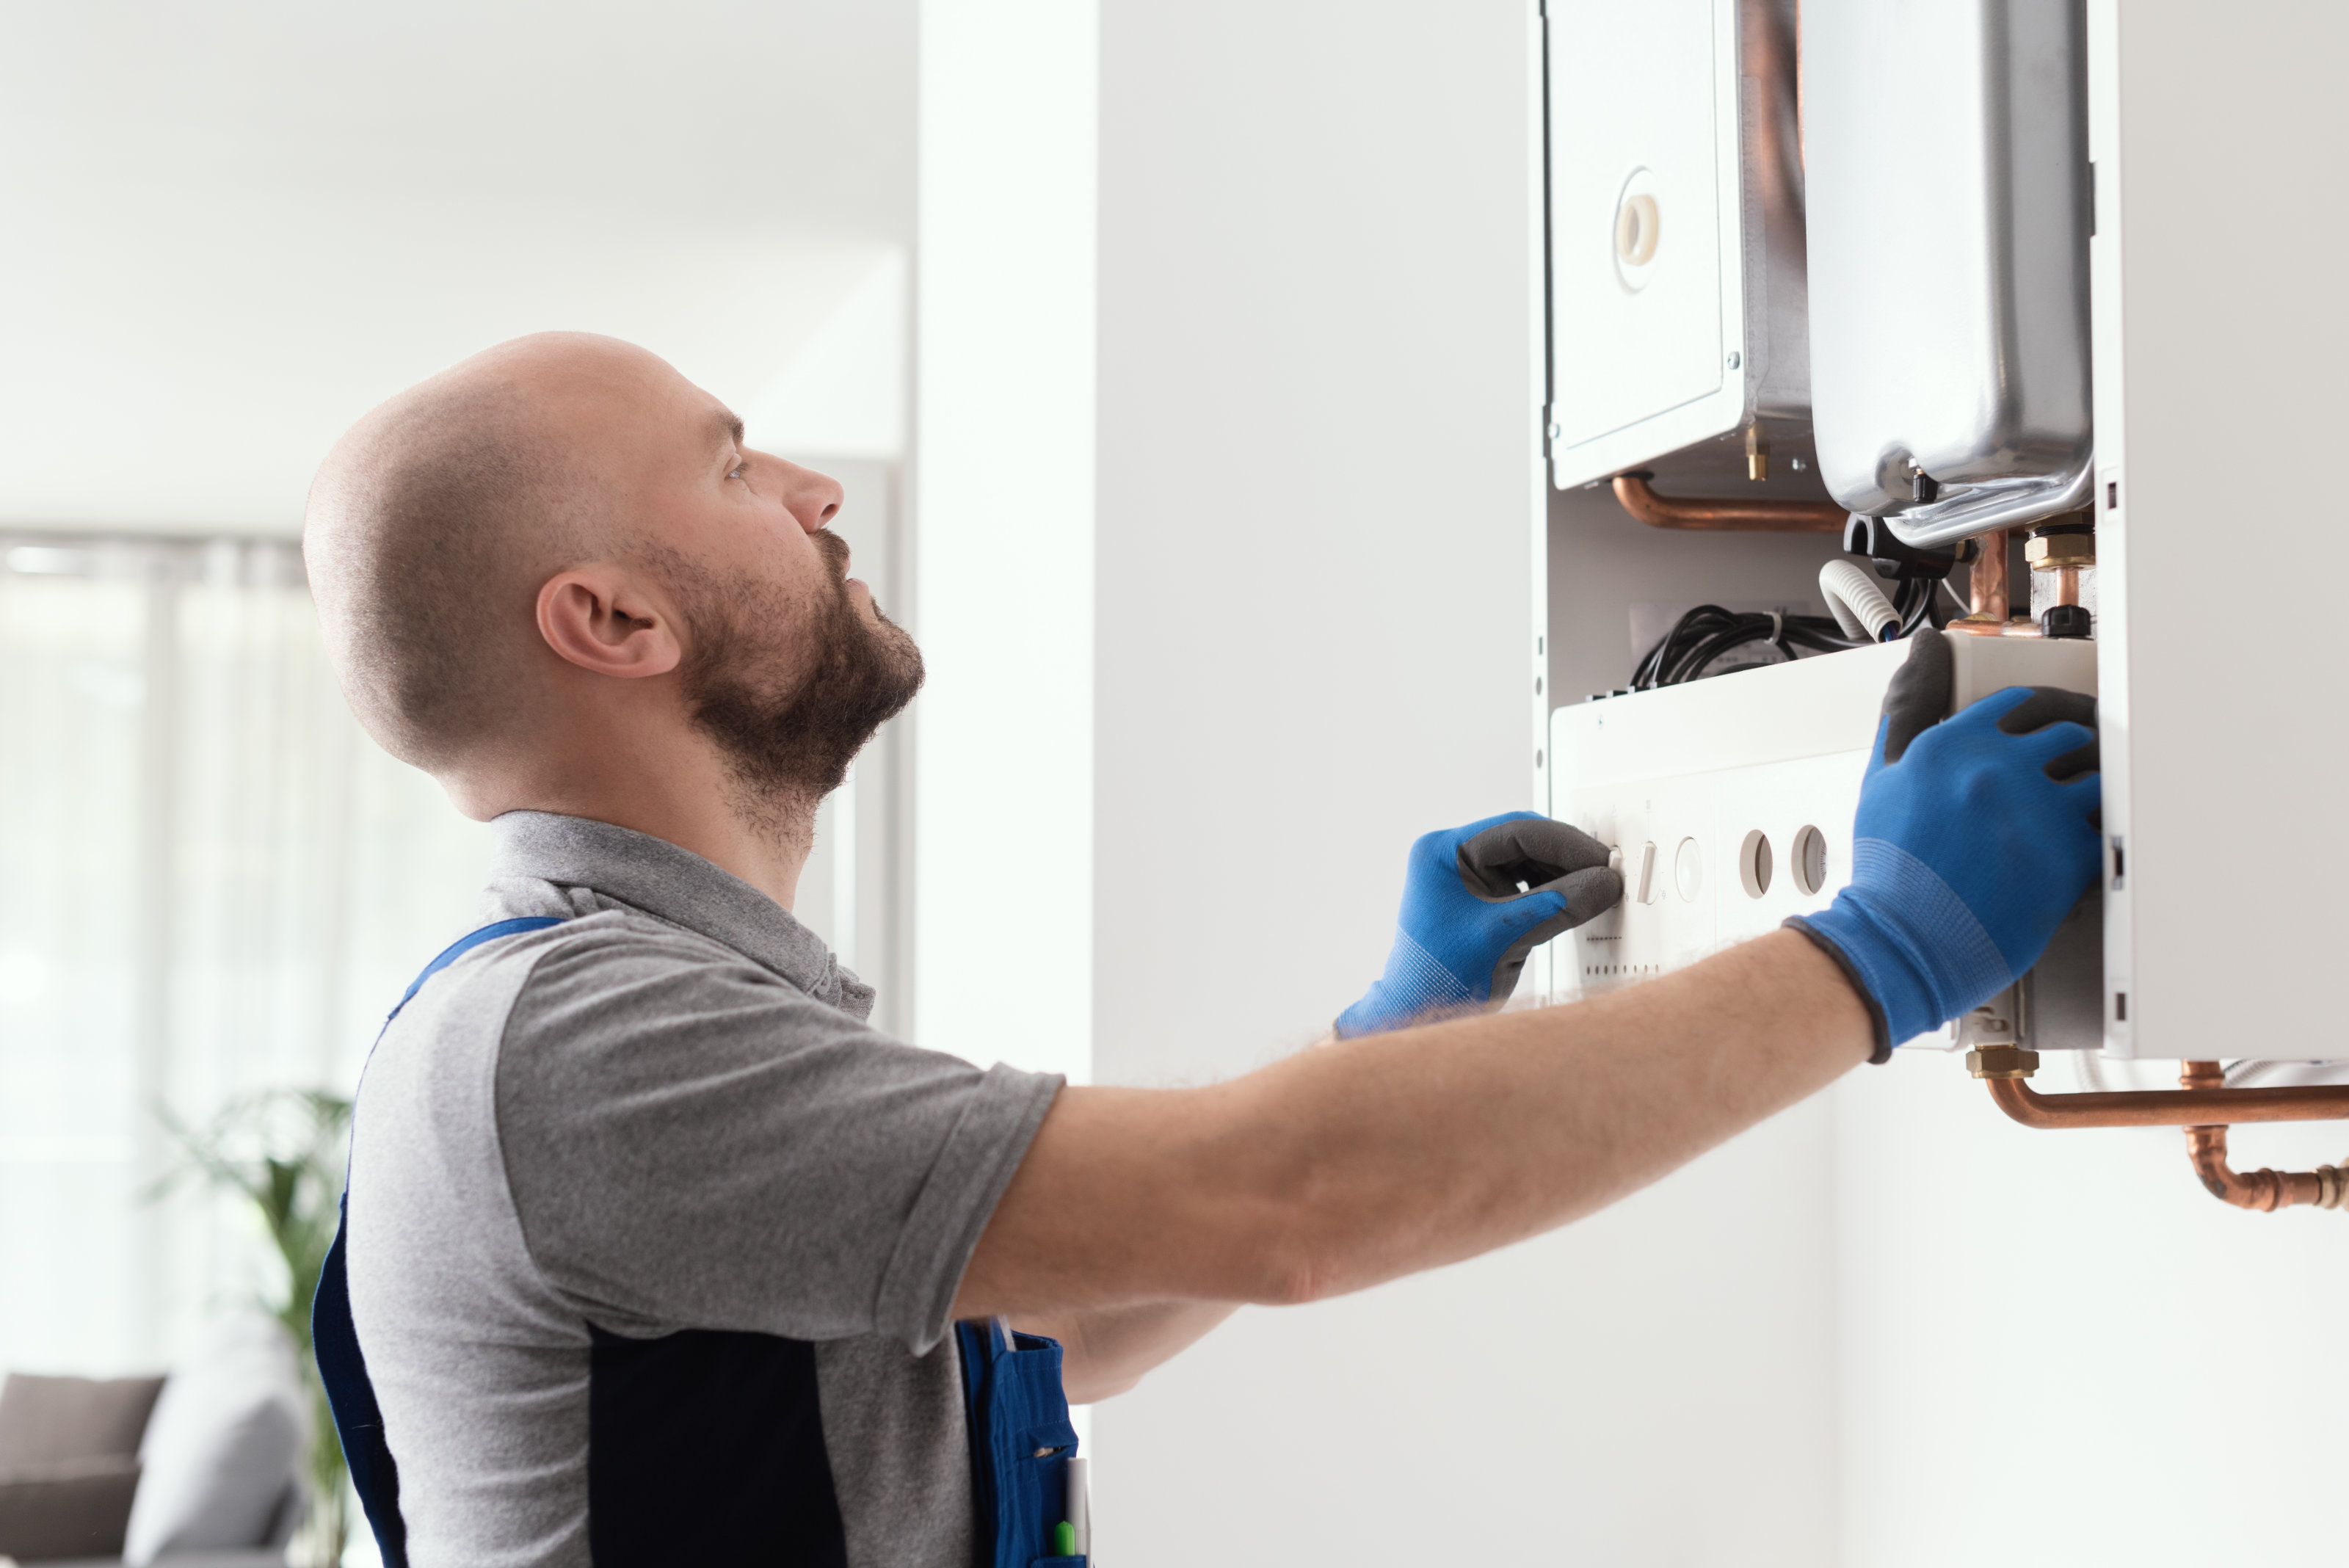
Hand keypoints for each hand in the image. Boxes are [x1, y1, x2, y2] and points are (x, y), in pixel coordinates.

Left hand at [1335, 811, 1621, 1037]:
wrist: (1417, 1016)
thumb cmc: (1439, 978)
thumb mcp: (1507, 936)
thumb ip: (1560, 904)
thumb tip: (1605, 881)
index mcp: (1443, 853)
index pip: (1516, 832)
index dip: (1566, 844)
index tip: (1602, 859)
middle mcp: (1450, 859)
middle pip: (1523, 844)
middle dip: (1567, 860)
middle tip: (1607, 873)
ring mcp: (1464, 880)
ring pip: (1526, 864)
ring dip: (1562, 876)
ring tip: (1596, 889)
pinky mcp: (1478, 902)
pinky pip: (1522, 886)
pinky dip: (1551, 893)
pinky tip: (1574, 902)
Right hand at [1788, 631, 2101, 1057]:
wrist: (1904, 940)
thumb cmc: (1891, 871)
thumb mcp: (1883, 778)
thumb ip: (1909, 707)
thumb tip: (1926, 651)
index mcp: (1952, 742)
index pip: (2017, 703)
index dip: (2039, 714)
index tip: (2046, 727)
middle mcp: (1997, 765)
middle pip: (2068, 730)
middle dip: (2078, 745)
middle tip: (2080, 762)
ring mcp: (2036, 807)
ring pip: (2097, 773)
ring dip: (2096, 787)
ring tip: (2091, 804)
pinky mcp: (2067, 852)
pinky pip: (2109, 827)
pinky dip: (2105, 837)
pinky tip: (2090, 848)